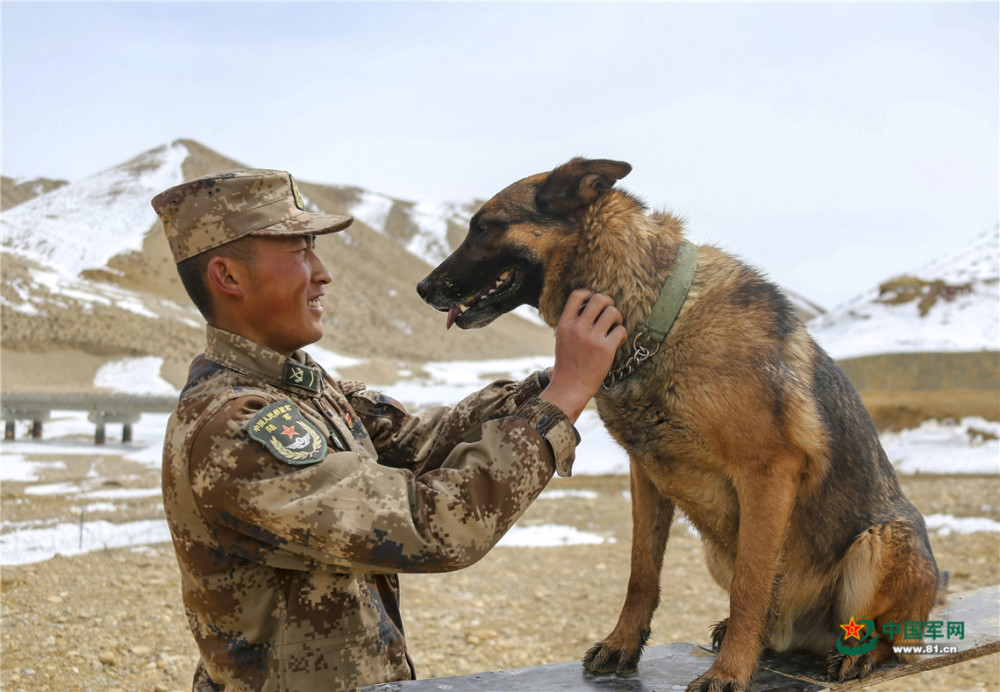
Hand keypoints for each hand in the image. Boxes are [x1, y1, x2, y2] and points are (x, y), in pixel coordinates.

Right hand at [539, 289, 626, 421]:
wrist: (570, 387)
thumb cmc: (568, 364)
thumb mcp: (562, 339)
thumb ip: (572, 323)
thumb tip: (588, 308)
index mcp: (565, 324)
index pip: (577, 295)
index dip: (589, 293)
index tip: (594, 300)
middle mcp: (578, 328)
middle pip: (599, 299)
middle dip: (608, 302)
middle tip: (609, 312)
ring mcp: (592, 338)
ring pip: (613, 312)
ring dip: (617, 317)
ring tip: (615, 326)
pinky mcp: (606, 349)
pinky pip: (621, 330)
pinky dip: (622, 334)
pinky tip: (618, 340)